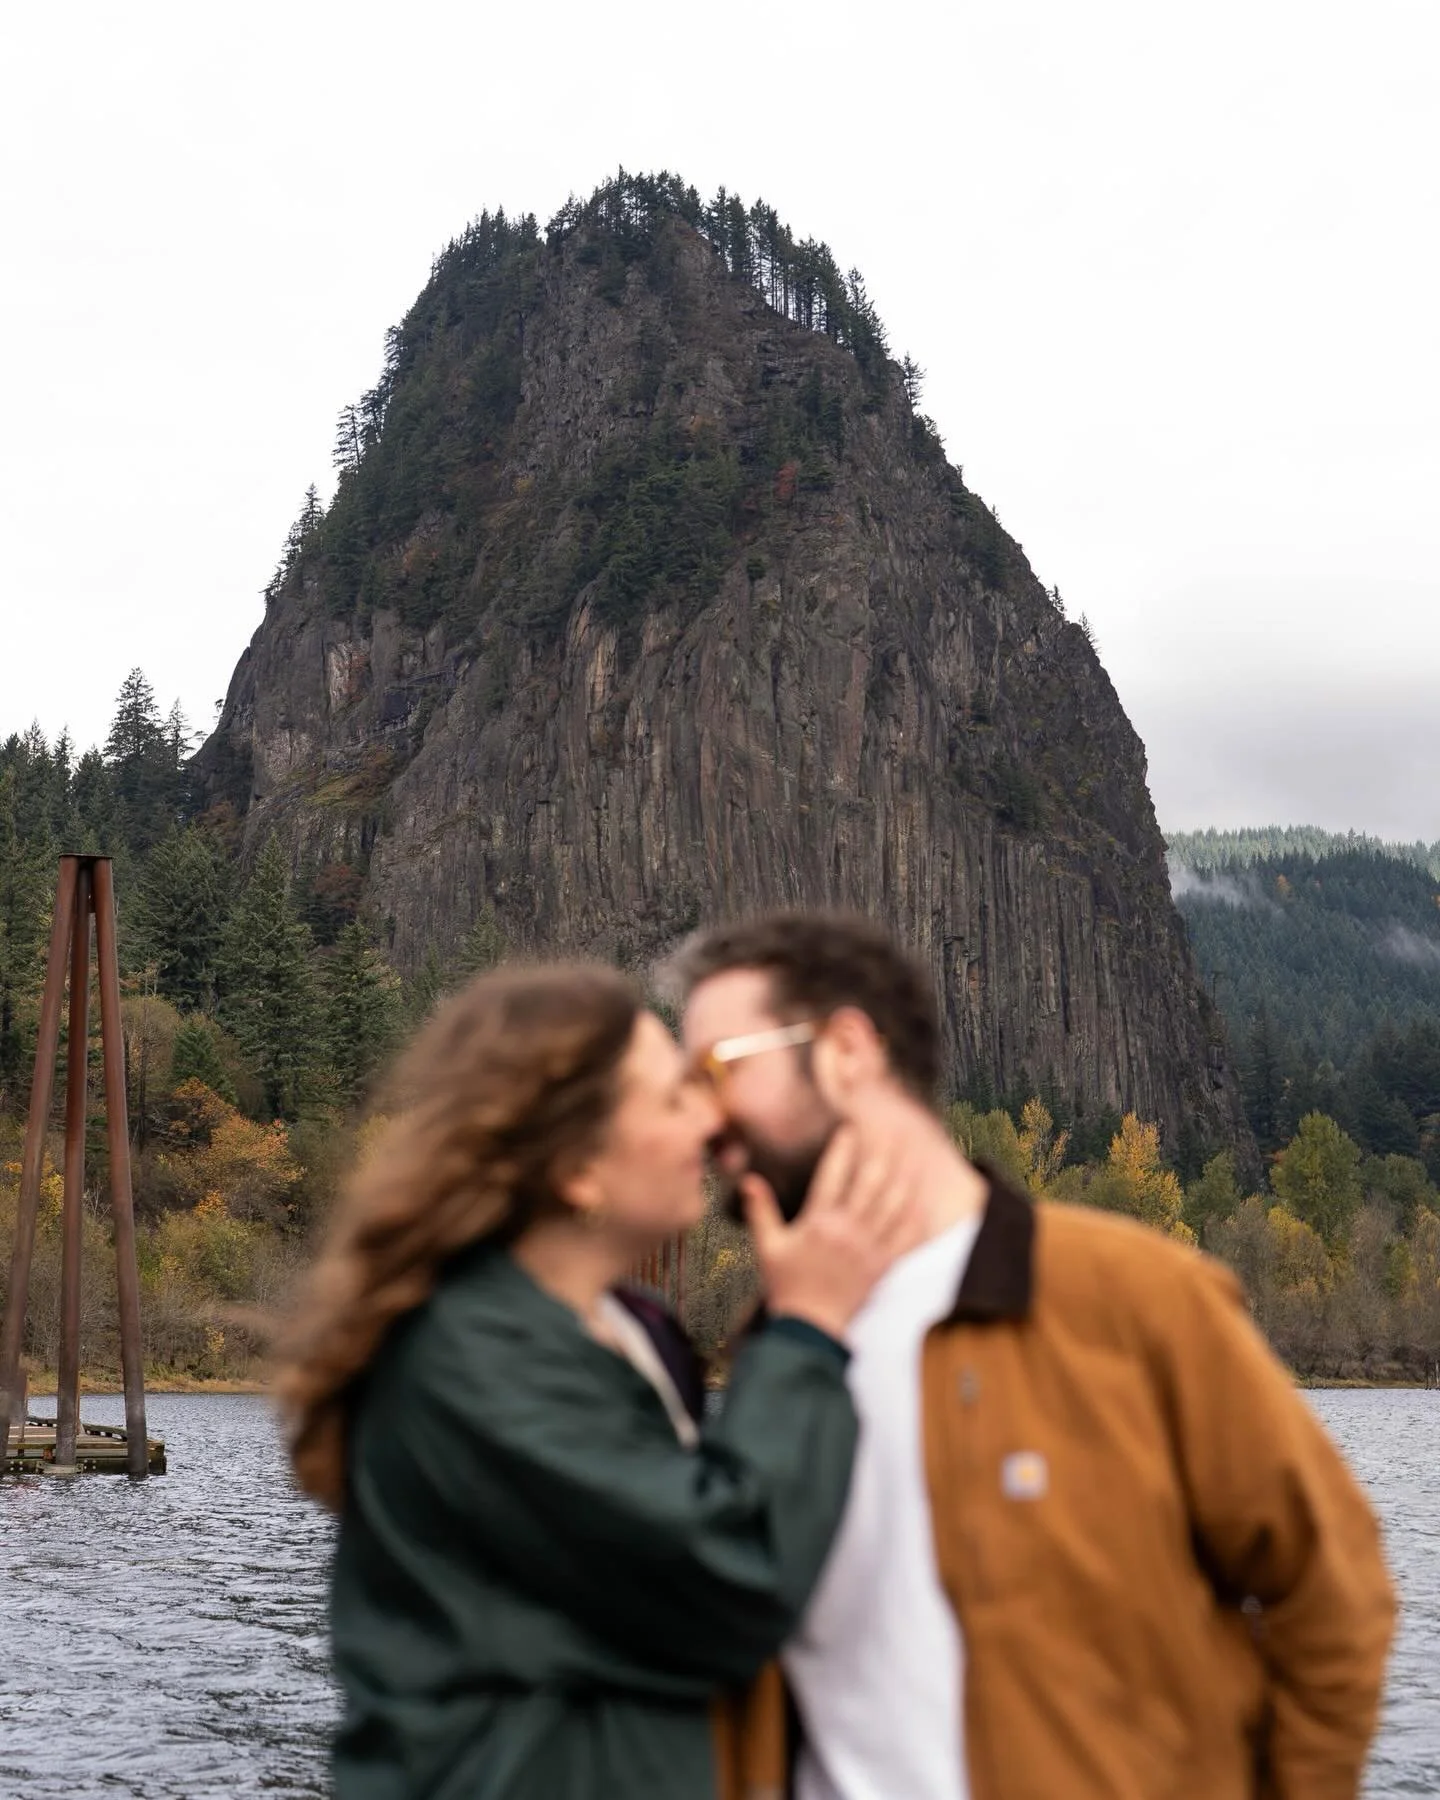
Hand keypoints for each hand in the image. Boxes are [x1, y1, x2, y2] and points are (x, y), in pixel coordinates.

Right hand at [744, 1124, 923, 1340]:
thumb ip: (760, 1210)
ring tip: (912, 1158)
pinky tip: (925, 1203)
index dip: (843, 1147)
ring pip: (894, 1205)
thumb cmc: (785, 1286)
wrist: (808, 1327)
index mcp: (818, 1221)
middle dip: (882, 1155)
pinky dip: (918, 1219)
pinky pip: (908, 1239)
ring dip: (905, 1179)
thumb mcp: (767, 1246)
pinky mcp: (883, 1266)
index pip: (833, 1173)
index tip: (850, 1127)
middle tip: (891, 1134)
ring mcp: (868, 1248)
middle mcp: (847, 1230)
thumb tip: (748, 1179)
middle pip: (871, 1182)